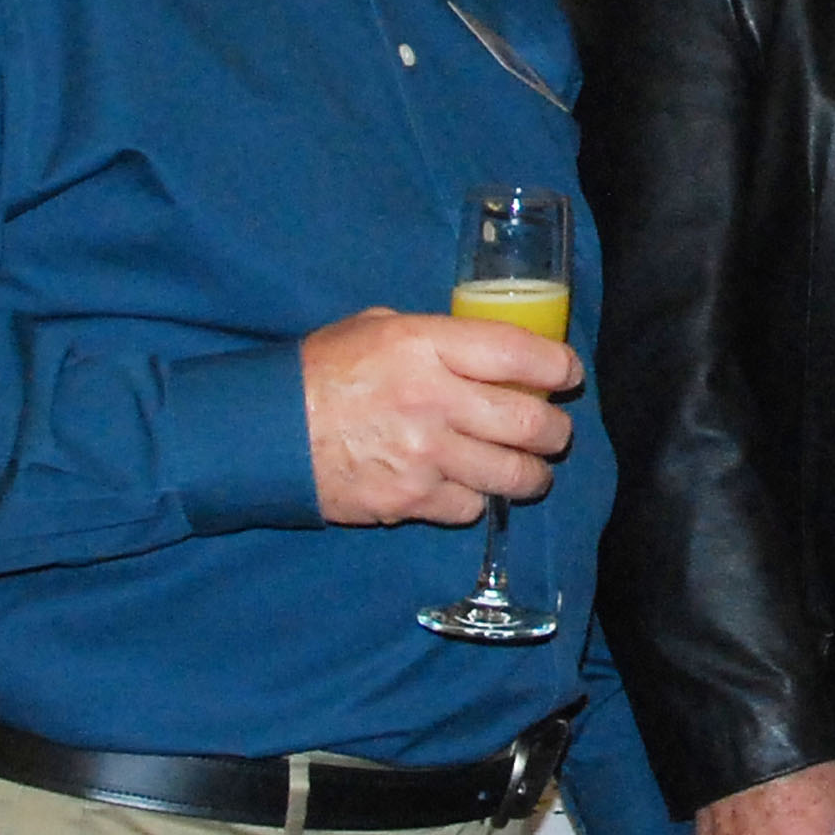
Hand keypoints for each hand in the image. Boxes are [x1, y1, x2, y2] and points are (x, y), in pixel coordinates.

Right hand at [302, 310, 580, 526]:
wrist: (266, 431)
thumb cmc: (322, 371)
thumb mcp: (377, 328)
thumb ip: (436, 339)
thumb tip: (486, 352)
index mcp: (425, 346)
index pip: (518, 353)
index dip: (557, 365)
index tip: (568, 373)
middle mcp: (433, 400)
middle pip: (529, 421)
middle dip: (556, 430)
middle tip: (555, 431)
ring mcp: (425, 455)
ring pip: (512, 474)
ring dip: (532, 474)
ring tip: (531, 469)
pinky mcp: (411, 499)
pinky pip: (472, 506)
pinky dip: (479, 499)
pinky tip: (471, 487)